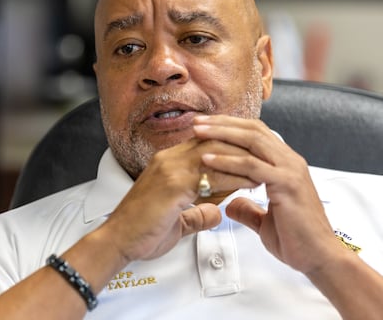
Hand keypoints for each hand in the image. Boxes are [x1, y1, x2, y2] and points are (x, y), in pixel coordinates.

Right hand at [99, 138, 257, 262]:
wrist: (116, 242)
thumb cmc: (140, 232)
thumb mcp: (175, 220)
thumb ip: (196, 214)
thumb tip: (214, 213)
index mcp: (167, 162)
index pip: (205, 144)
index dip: (230, 147)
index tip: (253, 155)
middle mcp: (169, 159)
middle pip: (213, 141)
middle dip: (241, 147)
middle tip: (265, 157)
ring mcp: (170, 169)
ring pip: (215, 153)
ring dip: (242, 160)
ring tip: (265, 169)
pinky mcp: (173, 184)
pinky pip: (212, 175)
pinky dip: (234, 178)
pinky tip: (251, 183)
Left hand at [193, 115, 343, 274]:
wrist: (319, 258)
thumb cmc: (297, 240)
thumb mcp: (265, 220)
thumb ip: (249, 209)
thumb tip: (232, 204)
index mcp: (286, 164)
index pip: (256, 134)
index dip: (230, 126)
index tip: (205, 126)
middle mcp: (290, 161)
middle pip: (253, 130)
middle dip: (222, 123)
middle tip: (197, 122)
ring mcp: (290, 170)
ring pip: (252, 141)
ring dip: (222, 134)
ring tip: (198, 132)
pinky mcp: (287, 184)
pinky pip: (252, 166)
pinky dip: (228, 161)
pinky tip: (209, 159)